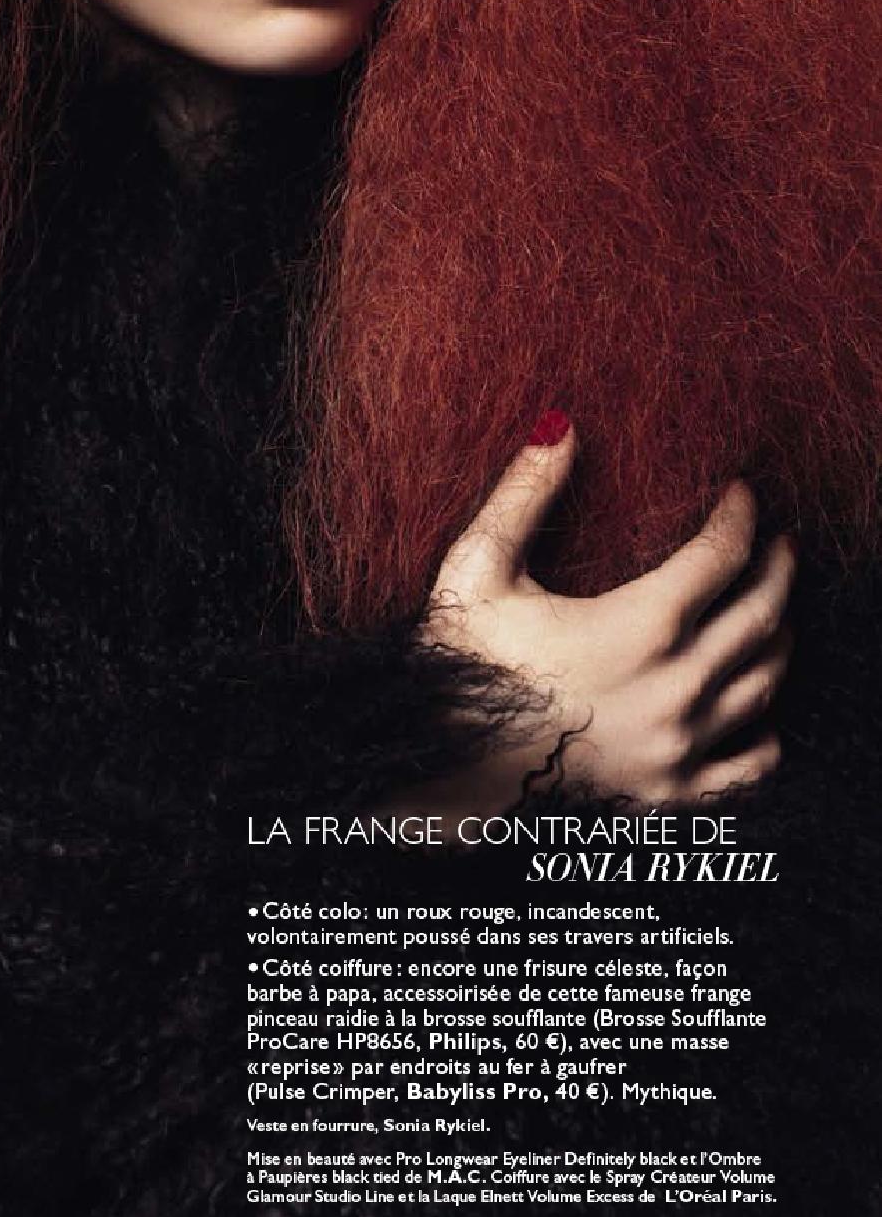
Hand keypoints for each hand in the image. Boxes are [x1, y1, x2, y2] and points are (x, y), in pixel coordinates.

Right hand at [422, 417, 791, 812]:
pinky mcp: (669, 792)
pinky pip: (750, 763)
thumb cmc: (458, 659)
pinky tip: (756, 704)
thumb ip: (525, 494)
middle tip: (777, 540)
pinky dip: (765, 729)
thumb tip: (559, 424)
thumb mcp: (479, 566)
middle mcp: (674, 689)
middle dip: (776, 568)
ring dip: (776, 637)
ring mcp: (677, 746)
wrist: (439, 760)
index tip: (740, 493)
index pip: (721, 556)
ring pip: (765, 683)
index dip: (739, 517)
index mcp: (638, 628)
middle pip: (761, 615)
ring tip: (769, 606)